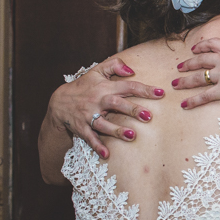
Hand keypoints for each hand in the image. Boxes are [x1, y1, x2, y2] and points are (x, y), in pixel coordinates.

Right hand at [46, 56, 163, 157]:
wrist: (58, 102)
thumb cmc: (84, 86)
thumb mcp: (97, 71)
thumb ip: (114, 66)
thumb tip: (132, 70)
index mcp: (105, 87)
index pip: (128, 86)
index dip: (144, 89)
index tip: (161, 93)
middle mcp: (97, 101)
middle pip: (116, 104)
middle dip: (132, 110)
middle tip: (148, 116)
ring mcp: (89, 115)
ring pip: (103, 123)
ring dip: (116, 130)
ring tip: (132, 136)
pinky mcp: (81, 128)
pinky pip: (89, 138)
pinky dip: (97, 146)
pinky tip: (106, 154)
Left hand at [174, 26, 219, 113]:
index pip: (213, 44)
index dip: (201, 46)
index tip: (194, 49)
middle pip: (201, 60)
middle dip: (188, 63)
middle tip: (180, 67)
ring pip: (198, 77)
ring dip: (185, 81)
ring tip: (176, 84)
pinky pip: (204, 96)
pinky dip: (193, 101)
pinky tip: (185, 104)